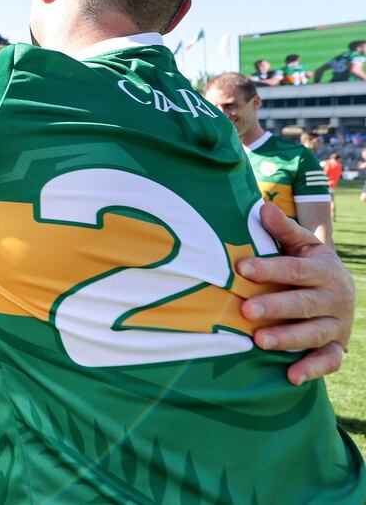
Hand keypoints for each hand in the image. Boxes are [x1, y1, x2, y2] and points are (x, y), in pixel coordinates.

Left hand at [238, 203, 354, 384]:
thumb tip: (263, 207)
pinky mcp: (337, 347)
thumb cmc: (309, 266)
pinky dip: (312, 369)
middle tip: (247, 310)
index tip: (242, 268)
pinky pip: (329, 361)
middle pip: (304, 303)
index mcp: (324, 269)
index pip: (295, 269)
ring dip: (288, 338)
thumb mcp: (303, 245)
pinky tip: (290, 376)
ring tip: (259, 341)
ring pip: (314, 333)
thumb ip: (284, 230)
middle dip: (275, 307)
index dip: (269, 268)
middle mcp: (335, 297)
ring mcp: (337, 324)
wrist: (342, 291)